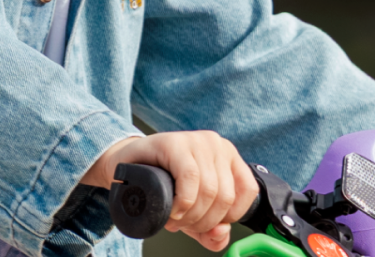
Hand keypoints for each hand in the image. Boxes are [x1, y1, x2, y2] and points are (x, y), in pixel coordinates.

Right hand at [85, 131, 259, 250]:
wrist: (127, 169)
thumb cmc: (164, 188)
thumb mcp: (194, 212)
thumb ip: (214, 231)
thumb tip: (221, 232)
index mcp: (230, 157)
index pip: (248, 191)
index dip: (228, 217)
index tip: (206, 225)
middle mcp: (218, 144)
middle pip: (225, 197)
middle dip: (203, 222)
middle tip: (182, 225)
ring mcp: (197, 141)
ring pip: (209, 191)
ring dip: (189, 216)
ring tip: (174, 218)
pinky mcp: (176, 143)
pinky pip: (190, 178)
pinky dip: (182, 203)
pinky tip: (172, 210)